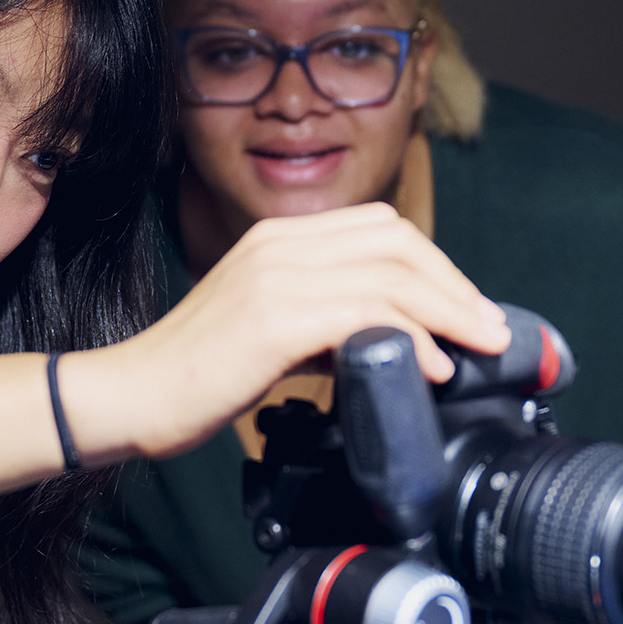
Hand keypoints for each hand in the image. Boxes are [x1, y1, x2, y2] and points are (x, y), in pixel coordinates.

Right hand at [67, 203, 510, 459]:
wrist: (133, 395)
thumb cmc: (197, 375)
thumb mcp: (269, 329)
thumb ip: (324, 320)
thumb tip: (394, 340)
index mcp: (278, 237)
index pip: (380, 228)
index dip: (436, 266)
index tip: (465, 310)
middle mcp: (279, 243)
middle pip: (397, 241)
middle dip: (455, 285)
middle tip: (489, 330)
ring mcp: (276, 274)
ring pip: (391, 274)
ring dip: (448, 312)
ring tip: (478, 348)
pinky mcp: (275, 315)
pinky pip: (367, 314)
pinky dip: (412, 338)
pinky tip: (431, 368)